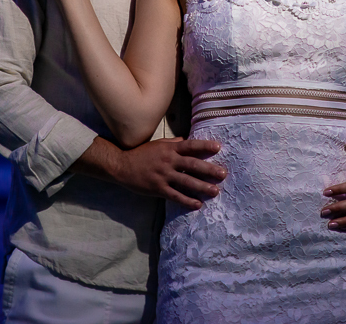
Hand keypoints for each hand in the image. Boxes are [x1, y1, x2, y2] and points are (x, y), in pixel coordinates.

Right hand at [111, 138, 226, 209]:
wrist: (122, 165)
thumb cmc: (141, 153)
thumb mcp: (158, 144)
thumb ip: (173, 143)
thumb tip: (186, 140)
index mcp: (169, 148)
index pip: (190, 146)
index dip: (204, 146)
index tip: (218, 148)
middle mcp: (168, 161)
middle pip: (192, 165)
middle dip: (209, 169)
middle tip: (223, 174)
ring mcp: (164, 175)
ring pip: (186, 182)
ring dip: (202, 187)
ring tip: (215, 191)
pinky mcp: (158, 188)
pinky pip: (175, 195)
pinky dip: (187, 200)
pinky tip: (198, 204)